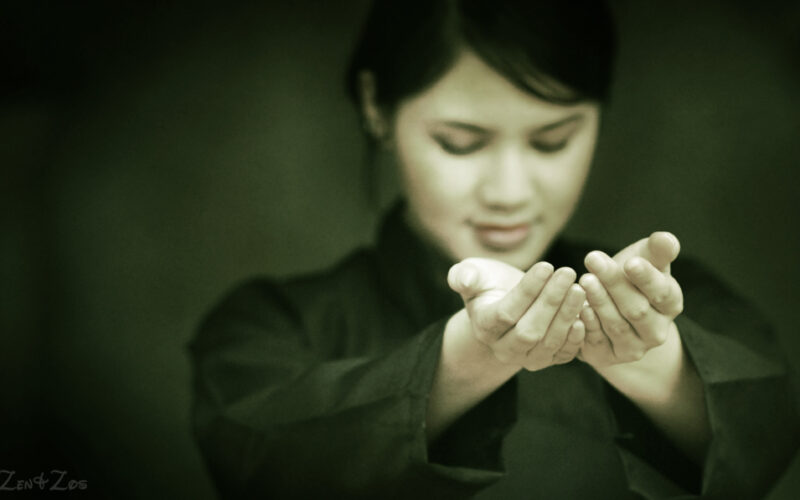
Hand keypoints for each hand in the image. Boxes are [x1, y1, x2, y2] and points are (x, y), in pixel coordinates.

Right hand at [447, 258, 585, 370]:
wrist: (506, 304)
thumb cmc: (490, 284)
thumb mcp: (475, 274)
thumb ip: (464, 275)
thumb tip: (462, 280)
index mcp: (483, 327)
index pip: (506, 313)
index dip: (527, 291)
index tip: (546, 266)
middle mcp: (503, 349)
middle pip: (529, 331)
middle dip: (550, 302)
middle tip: (567, 273)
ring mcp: (526, 359)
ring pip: (548, 343)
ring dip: (567, 315)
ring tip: (579, 288)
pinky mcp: (549, 360)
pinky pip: (564, 355)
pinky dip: (577, 337)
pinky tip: (586, 313)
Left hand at [577, 232, 683, 368]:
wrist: (606, 305)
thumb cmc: (628, 276)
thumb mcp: (643, 259)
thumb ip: (656, 250)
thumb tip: (666, 239)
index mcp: (671, 304)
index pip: (662, 292)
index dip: (646, 278)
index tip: (630, 262)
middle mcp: (657, 331)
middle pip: (637, 309)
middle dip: (614, 284)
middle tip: (593, 260)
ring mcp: (634, 348)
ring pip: (616, 325)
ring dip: (599, 302)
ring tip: (585, 280)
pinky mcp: (608, 357)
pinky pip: (598, 342)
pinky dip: (588, 324)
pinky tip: (578, 307)